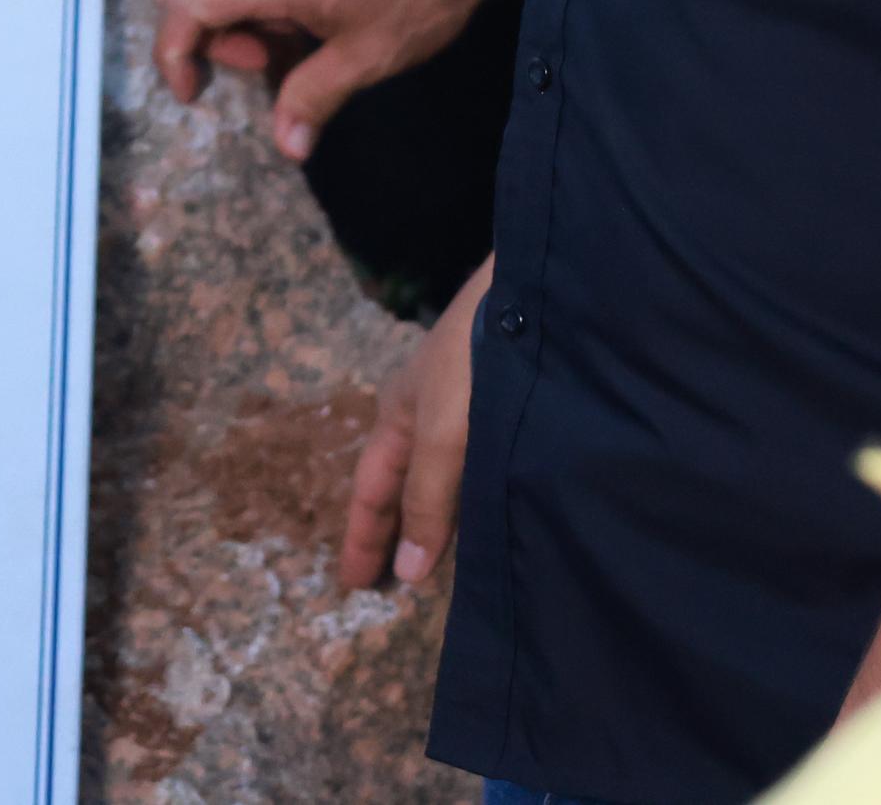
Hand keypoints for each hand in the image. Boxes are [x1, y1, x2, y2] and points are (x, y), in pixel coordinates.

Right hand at [148, 0, 509, 157]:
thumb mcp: (367, 58)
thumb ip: (314, 97)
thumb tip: (288, 146)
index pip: (184, 3)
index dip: (174, 52)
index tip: (195, 92)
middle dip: (196, 32)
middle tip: (255, 66)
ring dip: (225, 14)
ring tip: (279, 48)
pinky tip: (295, 23)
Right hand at [343, 257, 485, 588]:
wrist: (529, 294)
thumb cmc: (475, 361)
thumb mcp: (443, 433)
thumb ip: (427, 500)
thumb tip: (407, 572)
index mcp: (399, 415)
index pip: (372, 491)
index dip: (362, 537)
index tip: (351, 586)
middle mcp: (426, 411)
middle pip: (401, 483)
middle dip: (391, 528)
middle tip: (386, 580)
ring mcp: (464, 404)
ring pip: (440, 473)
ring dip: (433, 513)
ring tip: (437, 557)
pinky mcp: (502, 401)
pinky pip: (474, 462)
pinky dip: (469, 494)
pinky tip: (487, 507)